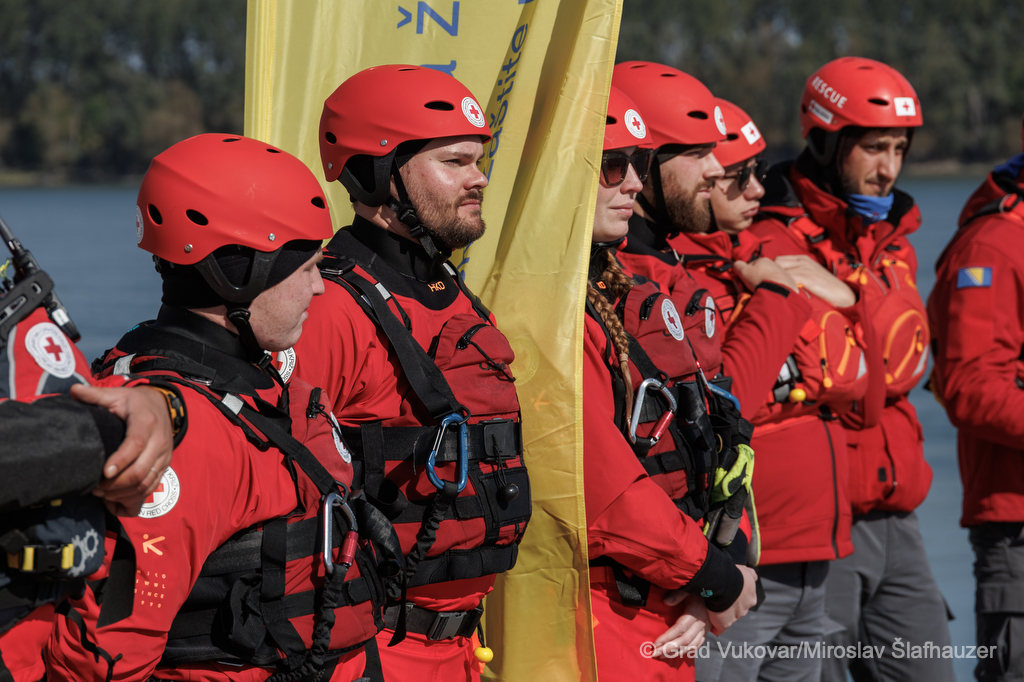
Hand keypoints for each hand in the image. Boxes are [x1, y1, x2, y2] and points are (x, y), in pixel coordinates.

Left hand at [70, 384, 173, 516]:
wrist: (163, 406)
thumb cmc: (135, 403)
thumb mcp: (117, 395)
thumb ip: (96, 395)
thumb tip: (74, 391)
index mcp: (147, 422)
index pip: (136, 444)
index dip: (121, 460)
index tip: (104, 472)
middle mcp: (160, 441)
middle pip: (141, 470)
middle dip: (117, 484)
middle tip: (95, 487)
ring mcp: (164, 456)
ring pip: (146, 483)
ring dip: (123, 493)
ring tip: (102, 493)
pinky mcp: (164, 466)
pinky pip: (151, 488)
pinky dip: (133, 498)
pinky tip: (116, 498)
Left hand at [653, 593, 709, 657]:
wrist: (716, 593)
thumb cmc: (698, 589)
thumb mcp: (688, 588)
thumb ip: (677, 594)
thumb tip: (665, 602)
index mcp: (696, 612)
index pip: (680, 628)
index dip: (668, 637)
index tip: (656, 643)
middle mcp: (701, 624)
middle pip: (685, 640)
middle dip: (669, 649)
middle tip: (655, 654)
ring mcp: (705, 629)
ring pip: (691, 646)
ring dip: (676, 653)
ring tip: (661, 656)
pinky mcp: (705, 632)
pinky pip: (697, 645)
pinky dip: (686, 651)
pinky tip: (675, 654)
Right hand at [706, 565, 758, 634]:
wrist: (722, 582)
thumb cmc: (732, 574)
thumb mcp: (746, 571)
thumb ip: (751, 575)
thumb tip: (754, 577)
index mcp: (751, 598)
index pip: (744, 600)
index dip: (736, 596)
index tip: (728, 593)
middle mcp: (745, 609)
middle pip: (737, 610)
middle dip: (730, 606)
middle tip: (719, 598)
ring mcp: (734, 618)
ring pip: (729, 618)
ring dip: (722, 614)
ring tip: (711, 607)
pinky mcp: (724, 624)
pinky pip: (720, 628)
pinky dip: (716, 626)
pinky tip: (712, 624)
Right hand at [732, 259, 798, 293]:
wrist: (778, 291)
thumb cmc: (759, 280)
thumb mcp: (743, 271)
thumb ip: (737, 266)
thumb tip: (735, 265)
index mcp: (763, 260)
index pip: (751, 266)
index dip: (746, 274)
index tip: (745, 283)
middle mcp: (774, 263)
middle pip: (762, 271)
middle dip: (757, 278)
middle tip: (754, 288)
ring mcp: (783, 272)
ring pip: (771, 277)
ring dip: (767, 283)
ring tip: (764, 291)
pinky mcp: (790, 282)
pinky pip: (780, 284)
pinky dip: (776, 287)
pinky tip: (773, 293)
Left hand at [774, 254, 855, 306]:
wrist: (842, 293)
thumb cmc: (824, 287)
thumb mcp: (809, 275)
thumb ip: (796, 274)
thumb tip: (779, 280)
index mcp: (802, 259)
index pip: (778, 260)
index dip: (772, 270)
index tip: (769, 280)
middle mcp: (802, 260)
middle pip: (776, 263)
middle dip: (771, 274)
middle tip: (771, 286)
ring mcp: (804, 268)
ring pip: (780, 270)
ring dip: (775, 280)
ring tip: (776, 291)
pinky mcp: (807, 277)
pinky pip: (788, 278)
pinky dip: (783, 285)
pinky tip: (784, 293)